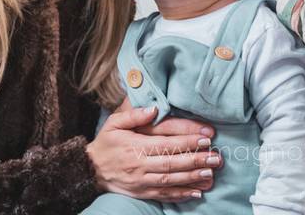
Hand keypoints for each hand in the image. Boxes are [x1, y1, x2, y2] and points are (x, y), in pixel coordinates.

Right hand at [86, 106, 222, 201]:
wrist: (88, 170)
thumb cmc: (105, 143)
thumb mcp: (113, 123)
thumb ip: (133, 114)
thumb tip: (154, 108)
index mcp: (135, 146)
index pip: (166, 144)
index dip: (187, 142)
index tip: (206, 139)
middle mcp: (139, 165)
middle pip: (171, 164)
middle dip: (196, 161)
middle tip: (216, 158)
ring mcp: (140, 181)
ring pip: (169, 181)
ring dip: (192, 179)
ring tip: (210, 175)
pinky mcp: (141, 192)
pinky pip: (162, 195)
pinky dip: (180, 195)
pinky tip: (196, 193)